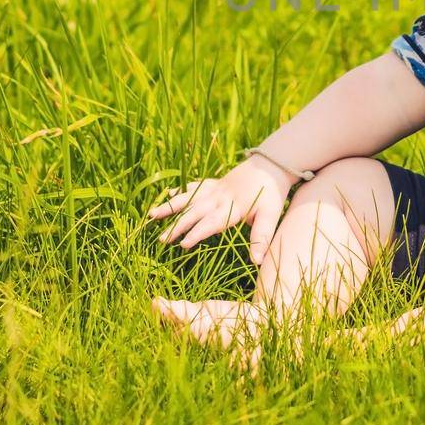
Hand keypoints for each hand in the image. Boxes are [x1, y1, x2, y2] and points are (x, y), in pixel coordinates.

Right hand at [147, 156, 294, 264]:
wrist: (272, 163)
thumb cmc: (271, 193)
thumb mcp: (270, 215)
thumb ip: (261, 237)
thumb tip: (257, 261)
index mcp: (232, 207)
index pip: (212, 223)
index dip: (197, 234)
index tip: (182, 245)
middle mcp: (219, 197)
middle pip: (194, 213)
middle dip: (177, 226)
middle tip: (161, 240)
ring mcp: (214, 188)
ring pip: (188, 198)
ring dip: (170, 207)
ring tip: (151, 215)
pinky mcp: (214, 183)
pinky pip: (194, 186)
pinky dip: (181, 191)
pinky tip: (167, 194)